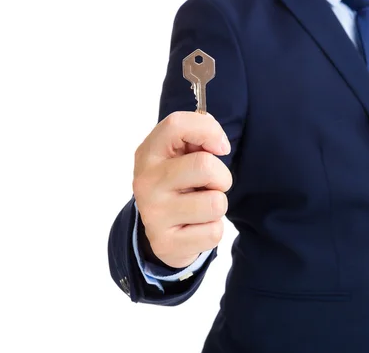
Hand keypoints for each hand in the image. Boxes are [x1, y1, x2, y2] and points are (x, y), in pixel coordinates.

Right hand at [132, 111, 231, 267]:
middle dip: (221, 176)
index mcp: (149, 153)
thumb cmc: (179, 183)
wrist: (162, 230)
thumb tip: (218, 143)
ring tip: (200, 206)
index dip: (209, 131)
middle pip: (205, 166)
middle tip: (211, 185)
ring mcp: (154, 214)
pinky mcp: (166, 243)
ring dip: (217, 205)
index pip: (177, 124)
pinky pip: (214, 233)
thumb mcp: (180, 153)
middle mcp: (146, 182)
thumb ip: (198, 136)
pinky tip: (196, 227)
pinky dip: (212, 230)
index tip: (220, 148)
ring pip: (216, 203)